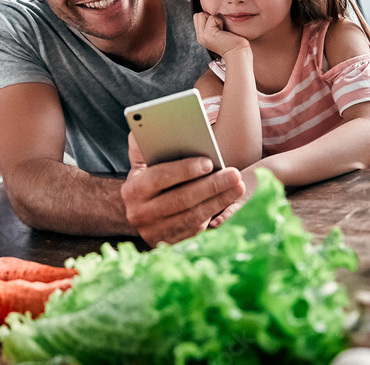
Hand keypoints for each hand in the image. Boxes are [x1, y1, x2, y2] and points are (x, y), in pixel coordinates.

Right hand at [121, 133, 244, 245]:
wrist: (138, 213)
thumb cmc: (147, 179)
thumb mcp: (141, 161)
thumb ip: (143, 144)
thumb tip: (145, 125)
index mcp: (132, 190)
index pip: (159, 178)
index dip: (184, 170)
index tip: (208, 162)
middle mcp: (139, 214)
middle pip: (180, 200)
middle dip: (210, 186)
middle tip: (234, 174)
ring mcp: (154, 233)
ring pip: (192, 217)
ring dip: (219, 201)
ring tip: (237, 186)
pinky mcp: (169, 245)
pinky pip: (195, 231)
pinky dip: (213, 215)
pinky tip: (228, 201)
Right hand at [194, 12, 249, 57]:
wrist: (237, 52)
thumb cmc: (232, 41)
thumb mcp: (218, 32)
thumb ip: (211, 24)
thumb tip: (211, 11)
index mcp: (201, 36)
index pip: (198, 17)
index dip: (208, 17)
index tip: (217, 27)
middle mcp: (200, 36)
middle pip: (198, 15)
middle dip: (210, 17)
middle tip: (219, 28)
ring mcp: (203, 36)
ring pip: (203, 15)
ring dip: (215, 19)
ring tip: (221, 30)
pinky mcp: (209, 34)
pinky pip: (212, 18)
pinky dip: (220, 22)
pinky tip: (224, 31)